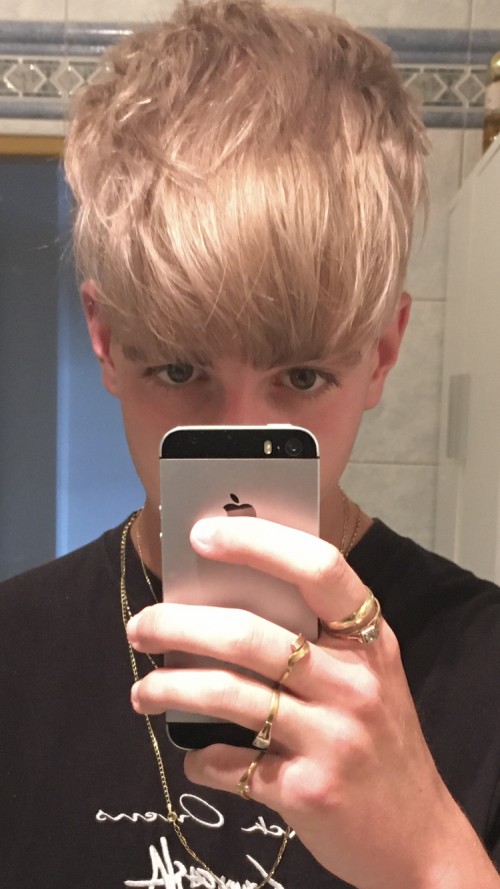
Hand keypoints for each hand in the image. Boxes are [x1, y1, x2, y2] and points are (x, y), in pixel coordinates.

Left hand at [127, 517, 498, 888]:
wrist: (418, 835)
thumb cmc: (380, 740)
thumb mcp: (370, 675)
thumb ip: (320, 639)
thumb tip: (227, 598)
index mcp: (369, 639)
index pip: (318, 567)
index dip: (257, 542)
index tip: (202, 535)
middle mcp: (354, 682)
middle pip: (248, 635)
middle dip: (176, 625)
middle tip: (141, 626)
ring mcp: (333, 737)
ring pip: (226, 693)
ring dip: (168, 687)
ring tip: (142, 691)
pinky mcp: (308, 790)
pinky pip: (231, 764)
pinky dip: (201, 759)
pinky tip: (196, 756)